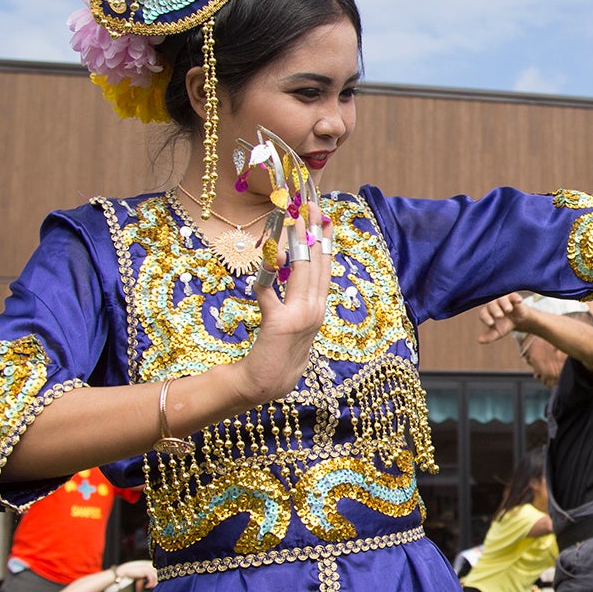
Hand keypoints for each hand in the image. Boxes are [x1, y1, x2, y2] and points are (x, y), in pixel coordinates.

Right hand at [113, 560, 158, 591]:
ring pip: (156, 577)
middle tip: (152, 587)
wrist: (123, 572)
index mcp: (148, 566)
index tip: (154, 585)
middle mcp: (149, 566)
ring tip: (148, 587)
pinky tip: (146, 586)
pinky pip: (151, 578)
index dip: (157, 579)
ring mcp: (147, 568)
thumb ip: (146, 576)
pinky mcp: (145, 571)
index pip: (158, 572)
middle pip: (158, 574)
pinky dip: (150, 584)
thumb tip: (154, 582)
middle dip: (156, 582)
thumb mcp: (140, 575)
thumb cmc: (131, 575)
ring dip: (153, 583)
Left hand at [235, 203, 332, 403]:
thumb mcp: (291, 324)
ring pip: (302, 272)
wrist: (266, 385)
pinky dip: (267, 274)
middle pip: (317, 264)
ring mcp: (300, 318)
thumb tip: (288, 270)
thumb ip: (293, 300)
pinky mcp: (279, 325)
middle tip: (311, 206)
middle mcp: (315, 311)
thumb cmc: (277, 356)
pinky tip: (267, 256)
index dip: (326, 242)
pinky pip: (270, 292)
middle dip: (314, 232)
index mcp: (319, 309)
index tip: (325, 218)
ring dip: (297, 242)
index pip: (326, 269)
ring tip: (293, 219)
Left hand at [477, 293, 531, 344]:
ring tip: (508, 310)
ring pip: (502, 299)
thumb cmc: (505, 325)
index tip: (491, 324)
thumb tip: (480, 341)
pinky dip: (516, 297)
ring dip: (504, 303)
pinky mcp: (512, 297)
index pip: (484, 313)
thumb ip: (489, 337)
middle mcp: (493, 304)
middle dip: (495, 310)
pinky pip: (513, 295)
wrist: (518, 320)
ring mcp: (503, 299)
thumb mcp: (498, 333)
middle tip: (499, 316)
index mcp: (487, 312)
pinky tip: (519, 301)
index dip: (486, 318)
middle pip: (491, 304)